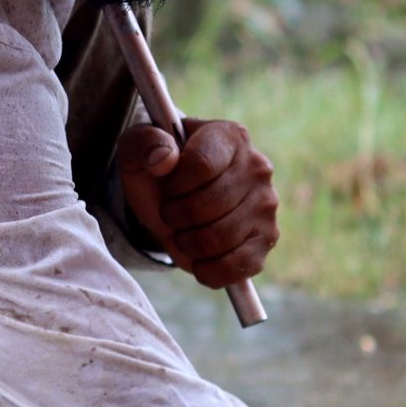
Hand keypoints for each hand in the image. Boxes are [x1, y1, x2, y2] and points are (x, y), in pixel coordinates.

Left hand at [115, 117, 277, 288]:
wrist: (173, 199)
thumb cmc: (158, 170)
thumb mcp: (138, 149)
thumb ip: (144, 142)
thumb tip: (163, 159)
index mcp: (229, 136)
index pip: (201, 165)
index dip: (174, 186)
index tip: (166, 187)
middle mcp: (257, 167)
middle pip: (210, 204)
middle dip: (176, 216)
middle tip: (170, 212)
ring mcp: (266, 205)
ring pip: (221, 237)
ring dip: (188, 242)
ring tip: (182, 231)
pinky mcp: (267, 239)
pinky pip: (240, 266)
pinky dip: (209, 270)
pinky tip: (198, 260)